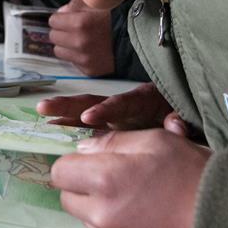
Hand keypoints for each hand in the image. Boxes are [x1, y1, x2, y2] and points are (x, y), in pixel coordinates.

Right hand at [36, 83, 174, 129]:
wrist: (184, 112)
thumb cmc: (183, 115)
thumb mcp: (186, 116)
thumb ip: (181, 121)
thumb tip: (176, 125)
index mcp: (143, 100)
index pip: (122, 103)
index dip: (106, 109)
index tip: (89, 117)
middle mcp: (122, 104)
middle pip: (94, 101)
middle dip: (70, 104)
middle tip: (46, 107)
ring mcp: (113, 113)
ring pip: (84, 109)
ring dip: (63, 111)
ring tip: (41, 110)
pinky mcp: (109, 122)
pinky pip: (85, 122)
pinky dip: (68, 122)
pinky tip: (50, 126)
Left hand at [48, 0, 114, 75]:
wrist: (136, 42)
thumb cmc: (117, 21)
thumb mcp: (96, 4)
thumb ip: (74, 5)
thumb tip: (61, 13)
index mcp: (80, 23)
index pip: (53, 21)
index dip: (60, 19)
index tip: (66, 19)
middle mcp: (79, 42)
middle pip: (53, 37)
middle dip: (60, 32)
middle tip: (72, 30)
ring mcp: (83, 58)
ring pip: (59, 51)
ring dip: (66, 46)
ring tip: (78, 41)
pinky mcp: (88, 70)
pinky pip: (72, 62)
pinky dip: (76, 57)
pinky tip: (88, 51)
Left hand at [51, 128, 210, 227]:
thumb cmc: (195, 176)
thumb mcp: (157, 141)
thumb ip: (113, 142)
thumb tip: (84, 148)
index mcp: (106, 179)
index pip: (60, 172)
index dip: (74, 163)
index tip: (92, 160)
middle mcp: (103, 215)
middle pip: (68, 198)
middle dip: (83, 186)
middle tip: (114, 178)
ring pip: (88, 219)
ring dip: (100, 207)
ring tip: (137, 198)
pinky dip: (119, 227)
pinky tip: (146, 218)